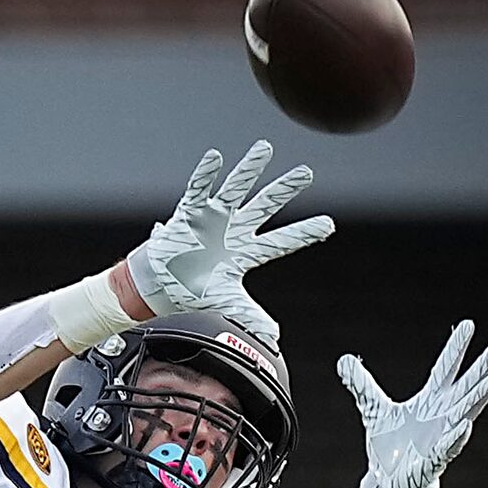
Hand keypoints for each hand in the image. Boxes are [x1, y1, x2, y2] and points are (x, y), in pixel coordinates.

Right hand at [127, 140, 333, 346]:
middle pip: (264, 206)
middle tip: (306, 174)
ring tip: (264, 150)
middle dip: (285, 190)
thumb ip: (251, 316)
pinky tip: (215, 158)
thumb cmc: (192, 290)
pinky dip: (206, 175)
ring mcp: (213, 217)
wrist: (159, 285)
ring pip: (236, 189)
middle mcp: (234, 229)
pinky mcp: (190, 212)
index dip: (304, 233)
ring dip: (249, 169)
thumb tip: (276, 337)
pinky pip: (198, 189)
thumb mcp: (225, 304)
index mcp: (245, 252)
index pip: (281, 242)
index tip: (329, 225)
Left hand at [338, 320, 487, 487]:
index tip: (469, 325)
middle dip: (481, 368)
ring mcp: (441, 437)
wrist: (387, 482)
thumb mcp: (373, 410)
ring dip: (477, 398)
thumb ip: (362, 385)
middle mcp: (442, 416)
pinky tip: (464, 425)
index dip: (456, 348)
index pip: (446, 369)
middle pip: (465, 387)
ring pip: (464, 414)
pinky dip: (455, 437)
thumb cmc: (390, 446)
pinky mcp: (434, 461)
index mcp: (430, 401)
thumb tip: (344, 360)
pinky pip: (448, 448)